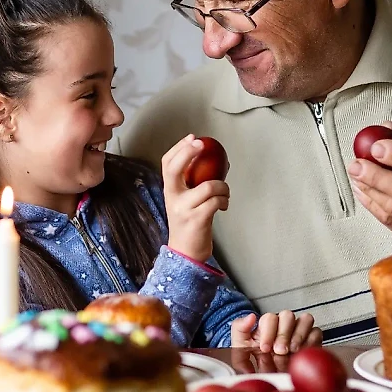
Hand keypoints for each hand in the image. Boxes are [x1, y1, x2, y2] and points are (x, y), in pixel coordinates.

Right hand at [162, 134, 229, 261]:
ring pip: (208, 186)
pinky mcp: (197, 219)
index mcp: (170, 191)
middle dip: (188, 152)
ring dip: (223, 188)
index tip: (192, 137)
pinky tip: (224, 206)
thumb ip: (194, 184)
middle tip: (202, 145)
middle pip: (174, 168)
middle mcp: (173, 198)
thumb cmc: (190, 225)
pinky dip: (224, 201)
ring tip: (225, 195)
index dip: (178, 148)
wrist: (185, 253)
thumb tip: (217, 163)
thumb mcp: (186, 202)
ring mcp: (184, 209)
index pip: (167, 164)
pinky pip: (216, 201)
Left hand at [230, 311, 321, 354]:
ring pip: (306, 319)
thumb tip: (251, 316)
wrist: (269, 377)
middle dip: (283, 334)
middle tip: (279, 351)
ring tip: (292, 351)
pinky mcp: (313, 338)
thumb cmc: (254, 361)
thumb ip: (239, 331)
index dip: (268, 332)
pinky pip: (317, 332)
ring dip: (298, 335)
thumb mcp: (240, 350)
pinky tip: (302, 352)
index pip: (269, 318)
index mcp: (266, 325)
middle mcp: (283, 324)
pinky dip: (311, 342)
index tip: (265, 348)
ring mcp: (299, 330)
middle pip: (288, 315)